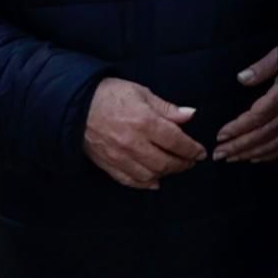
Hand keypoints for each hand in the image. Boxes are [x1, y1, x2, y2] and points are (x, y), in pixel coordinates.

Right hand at [82, 76, 213, 187]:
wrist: (77, 105)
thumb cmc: (111, 94)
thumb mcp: (142, 93)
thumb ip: (167, 108)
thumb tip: (190, 114)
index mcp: (144, 122)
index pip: (175, 141)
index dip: (191, 149)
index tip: (201, 152)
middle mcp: (133, 143)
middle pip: (164, 162)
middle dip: (182, 164)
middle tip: (191, 162)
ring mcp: (119, 157)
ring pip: (149, 174)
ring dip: (166, 174)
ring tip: (175, 168)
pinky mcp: (107, 165)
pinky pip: (128, 180)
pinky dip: (144, 184)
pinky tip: (154, 182)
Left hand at [214, 53, 277, 165]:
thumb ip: (263, 66)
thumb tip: (242, 78)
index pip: (258, 115)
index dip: (239, 127)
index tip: (220, 135)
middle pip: (263, 133)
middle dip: (240, 146)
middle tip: (219, 154)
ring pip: (274, 142)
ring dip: (252, 152)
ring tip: (232, 158)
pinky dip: (271, 153)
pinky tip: (256, 157)